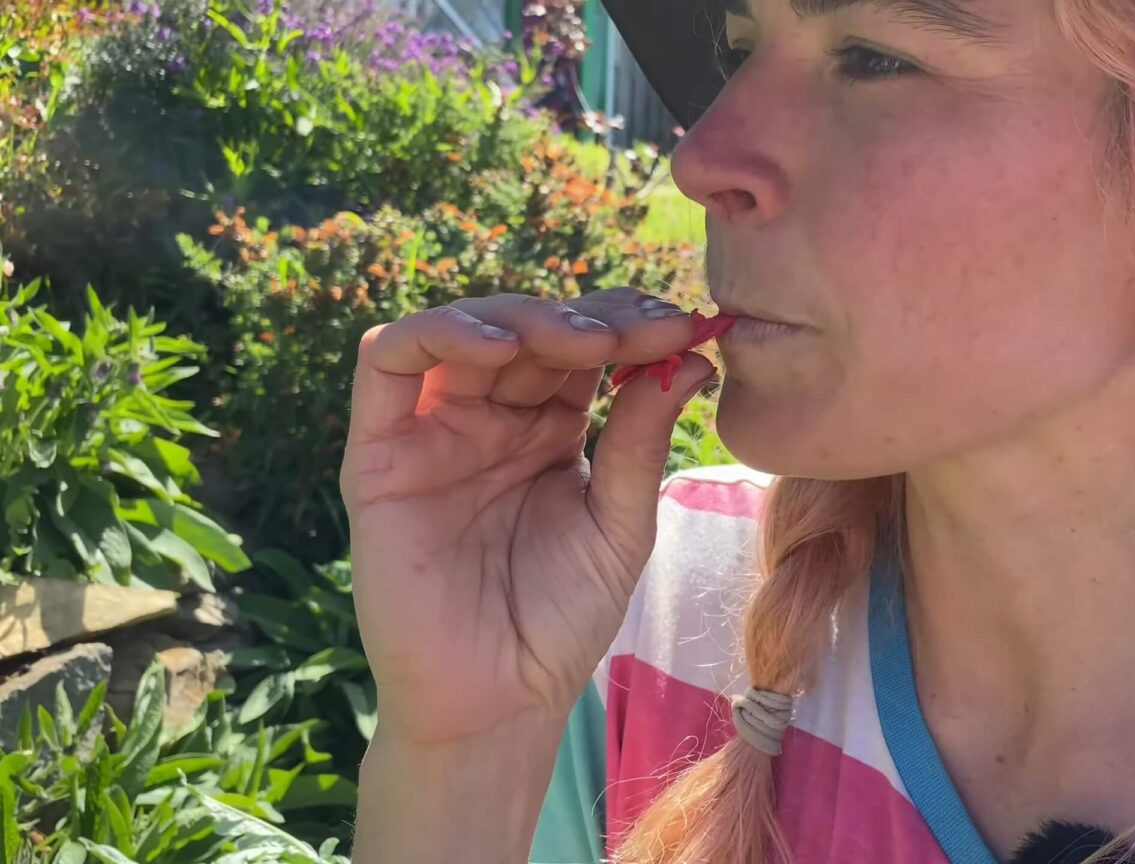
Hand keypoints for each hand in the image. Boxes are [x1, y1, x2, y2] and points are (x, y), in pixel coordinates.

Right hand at [340, 288, 714, 743]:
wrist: (500, 702)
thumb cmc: (561, 622)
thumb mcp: (620, 524)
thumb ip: (640, 440)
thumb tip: (693, 357)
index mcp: (549, 429)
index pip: (584, 348)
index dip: (631, 326)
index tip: (687, 328)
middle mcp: (489, 419)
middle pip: (530, 328)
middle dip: (591, 316)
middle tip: (646, 328)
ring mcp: (433, 432)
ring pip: (462, 330)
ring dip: (524, 316)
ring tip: (583, 338)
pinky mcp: (379, 455)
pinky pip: (387, 366)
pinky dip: (436, 334)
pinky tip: (499, 347)